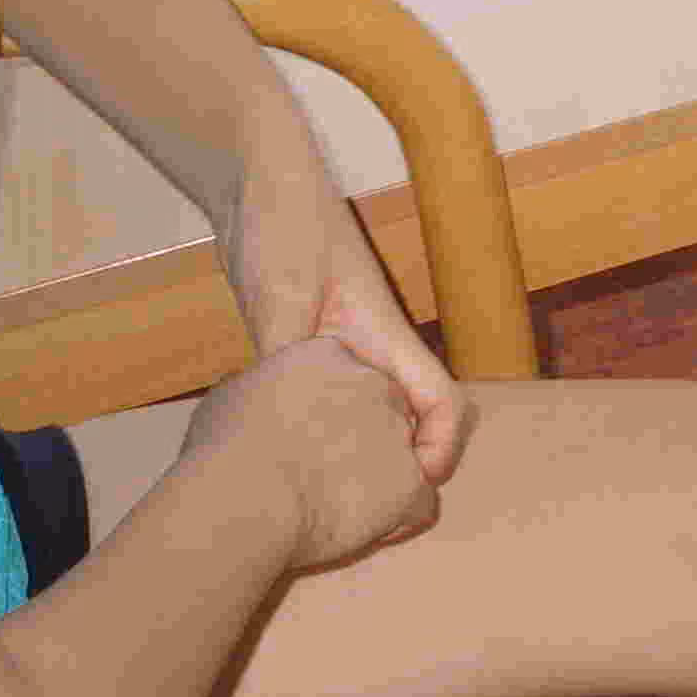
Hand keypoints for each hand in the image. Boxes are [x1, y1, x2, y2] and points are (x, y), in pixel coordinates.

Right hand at [185, 334, 439, 571]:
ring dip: (378, 480)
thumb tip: (258, 402)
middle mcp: (374, 383)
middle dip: (362, 440)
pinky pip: (421, 503)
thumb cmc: (224, 450)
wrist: (244, 496)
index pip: (347, 374)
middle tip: (325, 475)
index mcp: (329, 355)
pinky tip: (366, 529)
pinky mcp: (411, 481)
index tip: (308, 437)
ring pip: (404, 456)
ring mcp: (398, 431)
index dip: (330, 410)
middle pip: (383, 411)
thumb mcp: (234, 396)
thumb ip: (262, 392)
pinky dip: (400, 519)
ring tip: (338, 507)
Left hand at [217, 164, 472, 486]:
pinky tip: (284, 451)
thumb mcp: (285, 289)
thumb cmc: (284, 226)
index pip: (437, 394)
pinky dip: (322, 429)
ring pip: (366, 410)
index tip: (422, 484)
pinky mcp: (304, 344)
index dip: (441, 443)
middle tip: (370, 513)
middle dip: (401, 463)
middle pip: (406, 413)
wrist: (255, 183)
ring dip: (363, 448)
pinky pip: (327, 400)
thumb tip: (287, 413)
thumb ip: (290, 349)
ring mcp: (337, 344)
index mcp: (381, 330)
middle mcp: (368, 344)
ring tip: (328, 494)